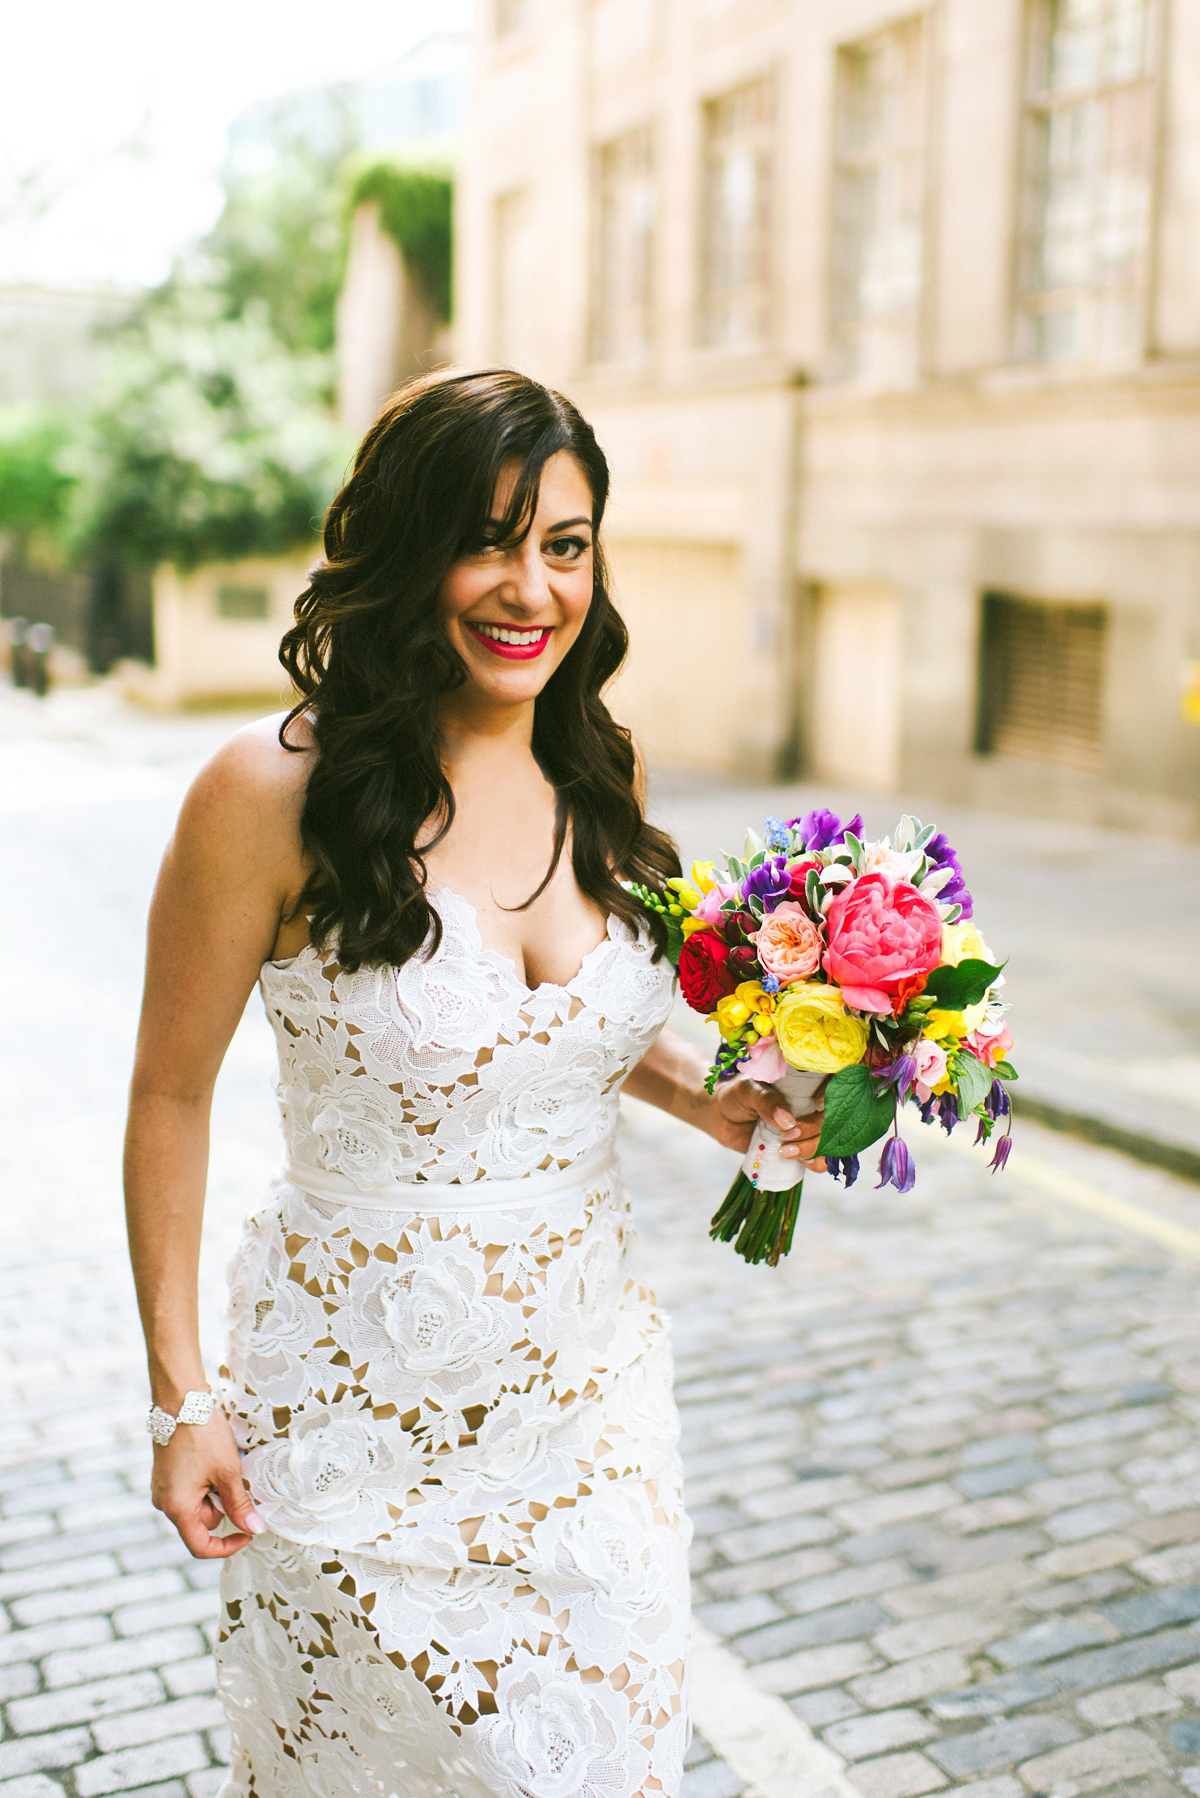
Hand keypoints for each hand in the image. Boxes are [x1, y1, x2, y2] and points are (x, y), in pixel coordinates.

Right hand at [150, 1409, 264, 1558]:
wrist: (181, 1400)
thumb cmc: (203, 1435)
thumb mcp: (228, 1471)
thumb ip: (239, 1504)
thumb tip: (254, 1529)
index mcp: (177, 1508)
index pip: (200, 1546)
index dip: (227, 1546)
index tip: (248, 1534)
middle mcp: (164, 1502)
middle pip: (201, 1523)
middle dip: (222, 1507)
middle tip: (234, 1477)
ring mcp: (162, 1488)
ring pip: (197, 1505)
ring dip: (214, 1492)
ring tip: (222, 1463)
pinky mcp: (165, 1475)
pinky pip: (189, 1491)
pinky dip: (205, 1483)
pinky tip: (212, 1460)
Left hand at [708, 1075, 825, 1171]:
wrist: (722, 1117)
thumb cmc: (736, 1095)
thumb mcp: (748, 1091)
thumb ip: (766, 1101)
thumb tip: (787, 1121)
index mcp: (804, 1082)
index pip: (834, 1083)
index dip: (833, 1094)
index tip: (818, 1105)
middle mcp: (812, 1105)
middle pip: (832, 1118)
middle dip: (813, 1130)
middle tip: (786, 1135)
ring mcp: (809, 1127)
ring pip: (830, 1141)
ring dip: (814, 1149)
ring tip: (786, 1151)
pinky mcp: (802, 1147)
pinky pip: (821, 1158)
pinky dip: (815, 1162)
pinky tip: (797, 1160)